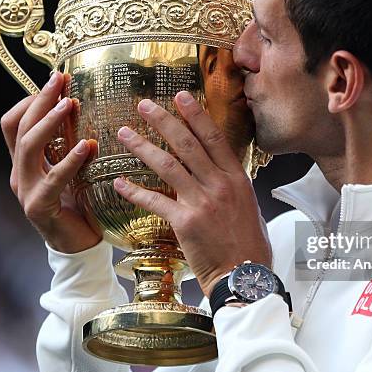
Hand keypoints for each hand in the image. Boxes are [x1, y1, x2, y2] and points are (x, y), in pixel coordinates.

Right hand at [0, 72, 101, 252]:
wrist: (79, 245)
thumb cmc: (80, 203)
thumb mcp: (74, 169)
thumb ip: (71, 145)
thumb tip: (87, 110)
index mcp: (26, 163)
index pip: (14, 123)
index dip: (30, 99)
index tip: (56, 79)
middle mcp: (20, 173)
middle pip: (21, 128)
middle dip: (39, 100)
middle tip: (60, 81)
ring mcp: (27, 191)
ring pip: (28, 148)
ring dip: (49, 123)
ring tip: (69, 104)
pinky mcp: (40, 207)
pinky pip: (53, 179)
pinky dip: (69, 160)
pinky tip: (87, 146)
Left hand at [113, 91, 271, 297]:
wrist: (244, 275)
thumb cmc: (250, 245)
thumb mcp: (250, 208)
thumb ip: (233, 188)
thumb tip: (221, 175)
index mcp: (236, 179)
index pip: (214, 138)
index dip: (196, 115)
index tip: (181, 96)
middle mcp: (220, 185)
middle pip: (188, 144)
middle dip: (164, 120)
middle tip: (144, 104)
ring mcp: (202, 203)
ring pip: (168, 166)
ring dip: (143, 147)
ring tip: (125, 133)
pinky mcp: (185, 223)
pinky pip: (155, 201)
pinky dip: (135, 191)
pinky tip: (121, 183)